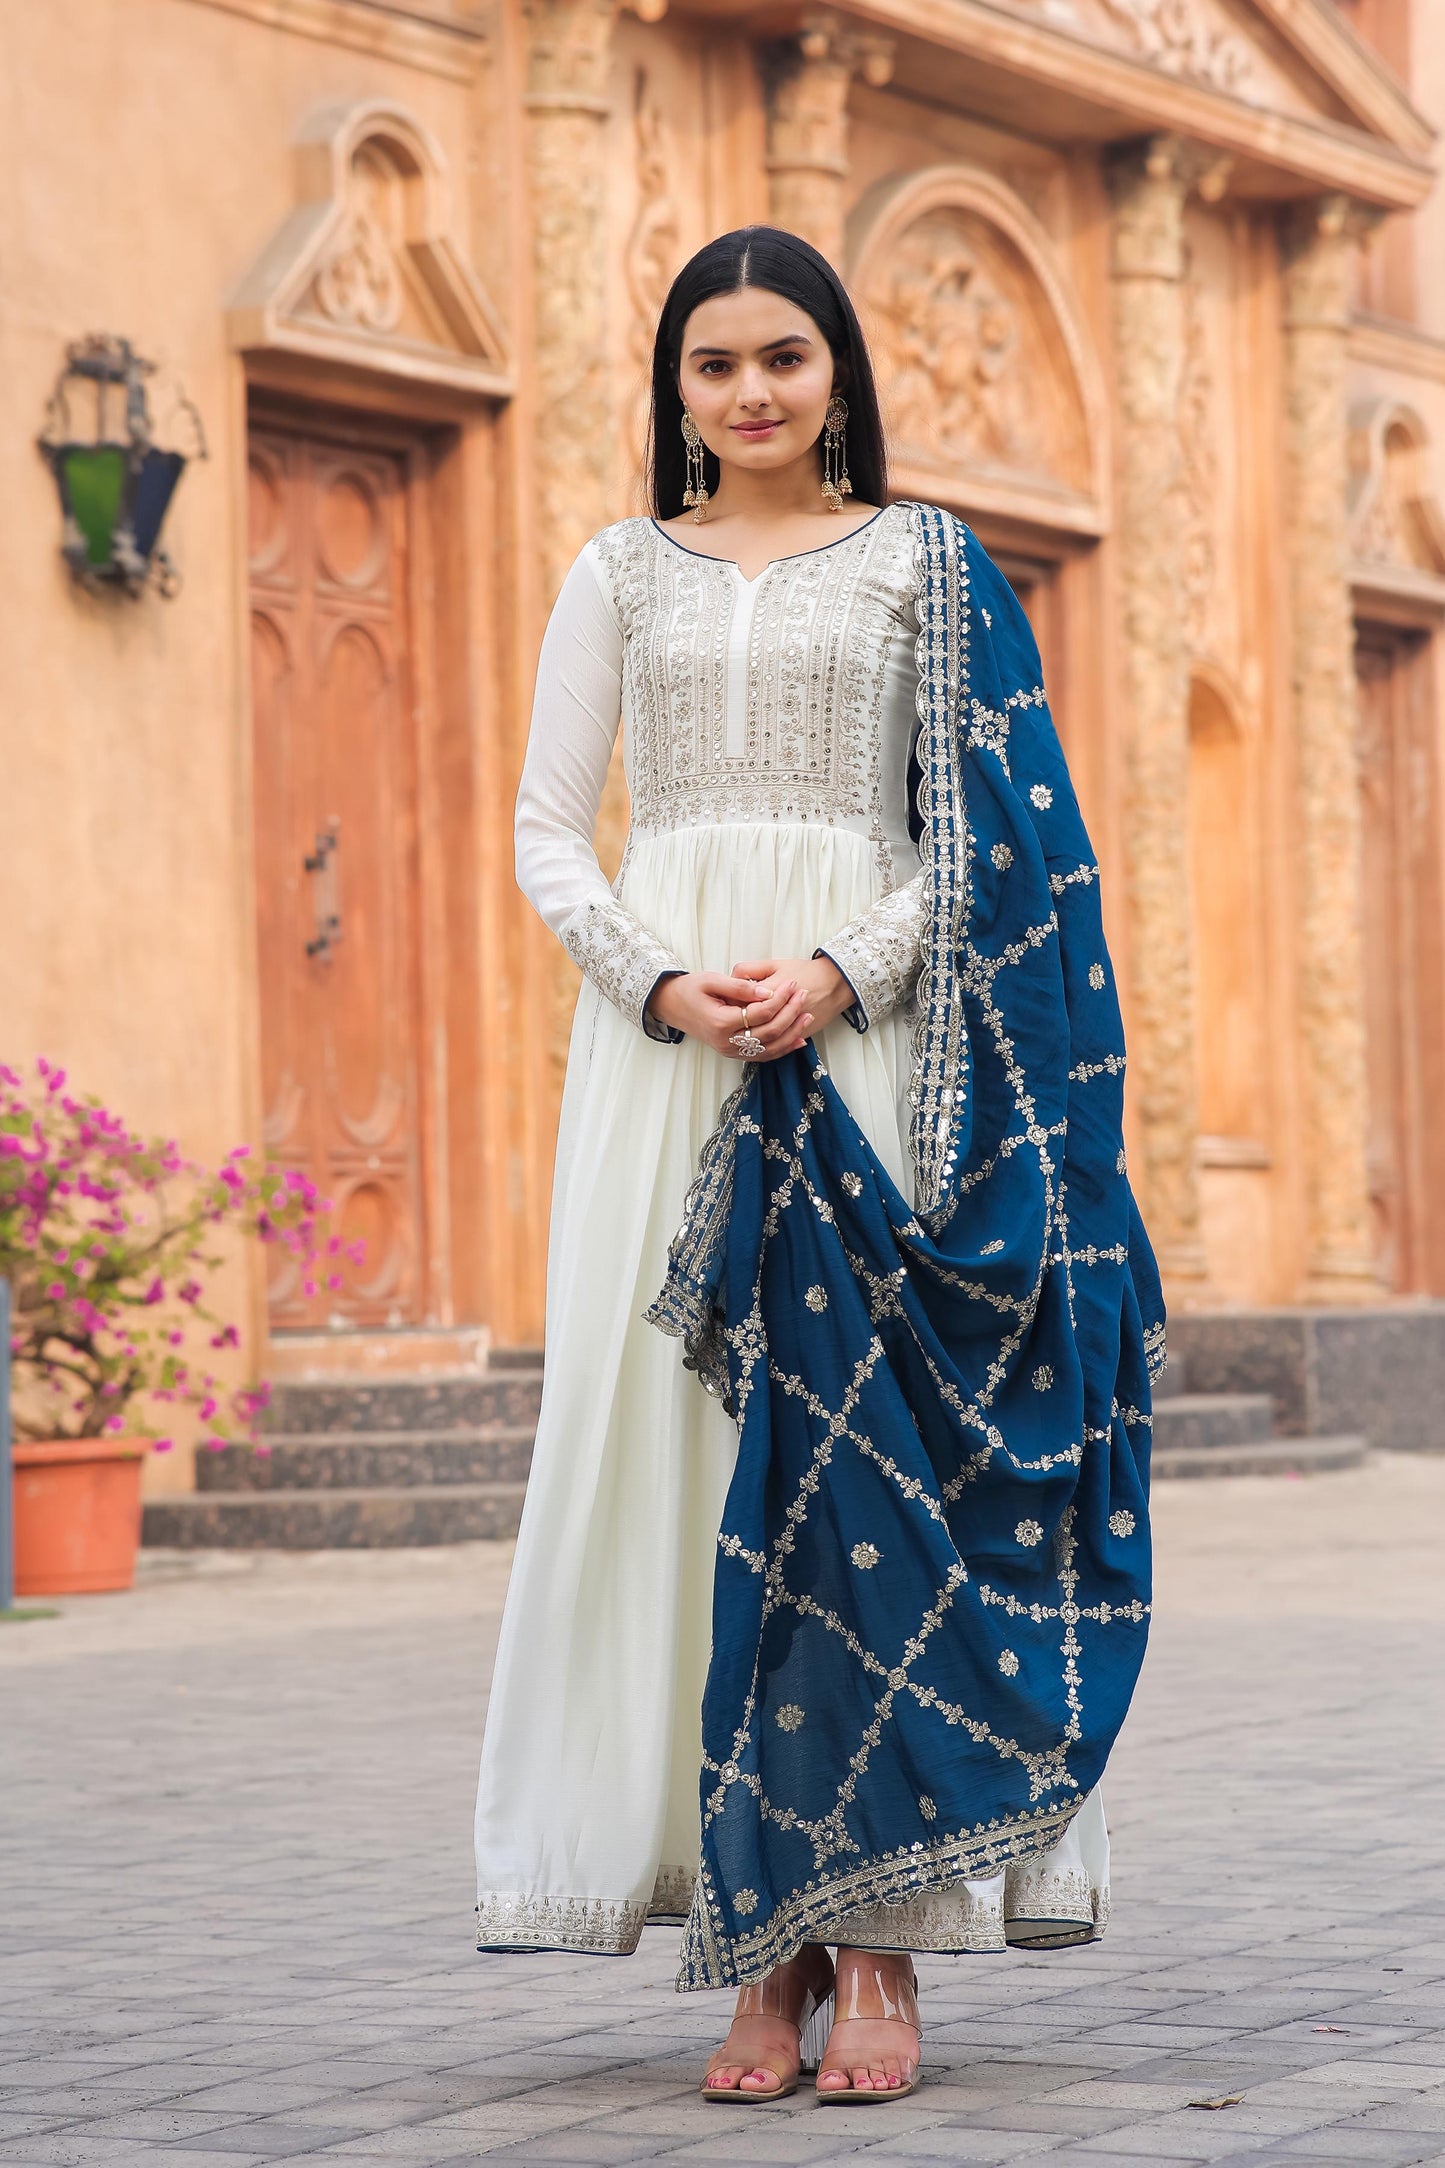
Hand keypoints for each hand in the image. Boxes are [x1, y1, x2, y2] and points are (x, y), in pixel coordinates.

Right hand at [647, 970, 813, 1059]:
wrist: (673, 1007)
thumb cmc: (690, 990)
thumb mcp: (711, 980)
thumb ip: (739, 986)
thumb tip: (767, 992)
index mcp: (720, 1023)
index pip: (759, 1013)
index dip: (779, 998)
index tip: (792, 983)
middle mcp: (726, 1042)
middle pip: (768, 1032)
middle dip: (790, 1013)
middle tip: (803, 994)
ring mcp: (730, 1051)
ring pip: (770, 1048)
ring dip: (792, 1033)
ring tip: (808, 1015)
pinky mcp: (734, 1053)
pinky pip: (763, 1055)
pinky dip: (783, 1048)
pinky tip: (799, 1039)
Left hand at [730, 956, 852, 1041]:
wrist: (836, 982)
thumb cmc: (806, 971)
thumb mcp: (775, 964)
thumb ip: (749, 970)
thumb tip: (730, 979)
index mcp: (771, 990)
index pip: (742, 1002)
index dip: (730, 1001)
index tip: (724, 998)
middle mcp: (780, 1012)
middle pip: (751, 1022)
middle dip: (738, 1018)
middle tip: (730, 1011)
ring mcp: (789, 1027)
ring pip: (763, 1039)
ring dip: (752, 1033)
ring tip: (743, 1025)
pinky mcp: (797, 1037)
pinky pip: (778, 1047)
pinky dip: (766, 1044)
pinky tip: (758, 1039)